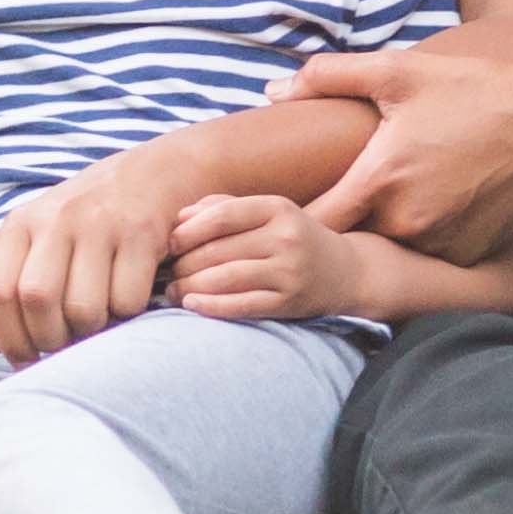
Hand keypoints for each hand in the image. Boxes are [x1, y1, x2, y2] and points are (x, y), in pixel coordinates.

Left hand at [0, 158, 183, 361]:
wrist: (150, 173)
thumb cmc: (87, 217)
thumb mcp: (41, 237)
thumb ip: (14, 284)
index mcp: (23, 222)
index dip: (9, 336)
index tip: (24, 357)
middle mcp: (56, 219)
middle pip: (37, 300)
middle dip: (49, 339)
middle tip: (63, 344)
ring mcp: (100, 224)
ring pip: (83, 308)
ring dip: (89, 332)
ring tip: (95, 320)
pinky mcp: (140, 234)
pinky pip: (127, 300)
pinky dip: (125, 313)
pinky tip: (125, 297)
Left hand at [163, 192, 364, 322]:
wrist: (345, 272)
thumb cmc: (293, 238)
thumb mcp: (267, 213)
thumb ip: (223, 207)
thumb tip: (178, 218)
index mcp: (277, 208)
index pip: (223, 216)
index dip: (189, 230)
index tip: (169, 243)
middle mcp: (286, 238)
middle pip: (219, 250)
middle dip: (184, 264)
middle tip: (167, 273)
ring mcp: (289, 272)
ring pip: (226, 278)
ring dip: (190, 287)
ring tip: (172, 291)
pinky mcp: (290, 302)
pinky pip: (242, 305)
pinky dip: (212, 306)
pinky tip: (192, 305)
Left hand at [285, 46, 512, 262]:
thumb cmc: (473, 90)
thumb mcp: (398, 70)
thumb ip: (329, 76)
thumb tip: (274, 90)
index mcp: (379, 179)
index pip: (314, 220)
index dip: (294, 217)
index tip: (286, 208)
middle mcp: (406, 221)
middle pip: (353, 233)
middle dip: (348, 215)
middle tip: (359, 184)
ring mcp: (440, 243)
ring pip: (393, 242)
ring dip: (390, 224)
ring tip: (407, 186)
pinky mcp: (468, 255)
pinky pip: (430, 250)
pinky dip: (427, 233)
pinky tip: (442, 200)